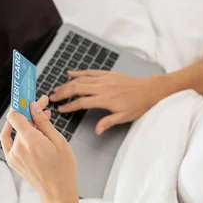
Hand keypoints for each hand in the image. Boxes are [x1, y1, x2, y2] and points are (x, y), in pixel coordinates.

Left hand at [0, 95, 77, 202]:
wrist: (57, 191)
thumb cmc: (63, 168)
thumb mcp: (59, 142)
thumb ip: (44, 123)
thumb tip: (34, 107)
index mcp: (31, 142)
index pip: (16, 115)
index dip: (22, 104)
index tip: (29, 97)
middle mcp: (18, 148)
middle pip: (18, 121)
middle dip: (29, 111)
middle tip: (43, 105)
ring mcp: (13, 155)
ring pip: (16, 130)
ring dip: (27, 123)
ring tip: (43, 120)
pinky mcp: (12, 160)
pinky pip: (11, 141)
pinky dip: (19, 133)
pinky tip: (32, 130)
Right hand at [49, 70, 169, 134]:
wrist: (150, 90)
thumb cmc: (138, 105)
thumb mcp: (125, 118)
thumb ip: (108, 122)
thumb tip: (97, 130)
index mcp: (105, 99)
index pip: (81, 102)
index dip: (69, 106)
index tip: (60, 109)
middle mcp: (102, 87)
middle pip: (77, 88)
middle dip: (63, 93)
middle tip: (52, 97)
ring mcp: (104, 79)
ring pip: (81, 79)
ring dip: (68, 83)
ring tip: (58, 88)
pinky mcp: (108, 74)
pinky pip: (90, 72)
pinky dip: (79, 72)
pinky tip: (71, 73)